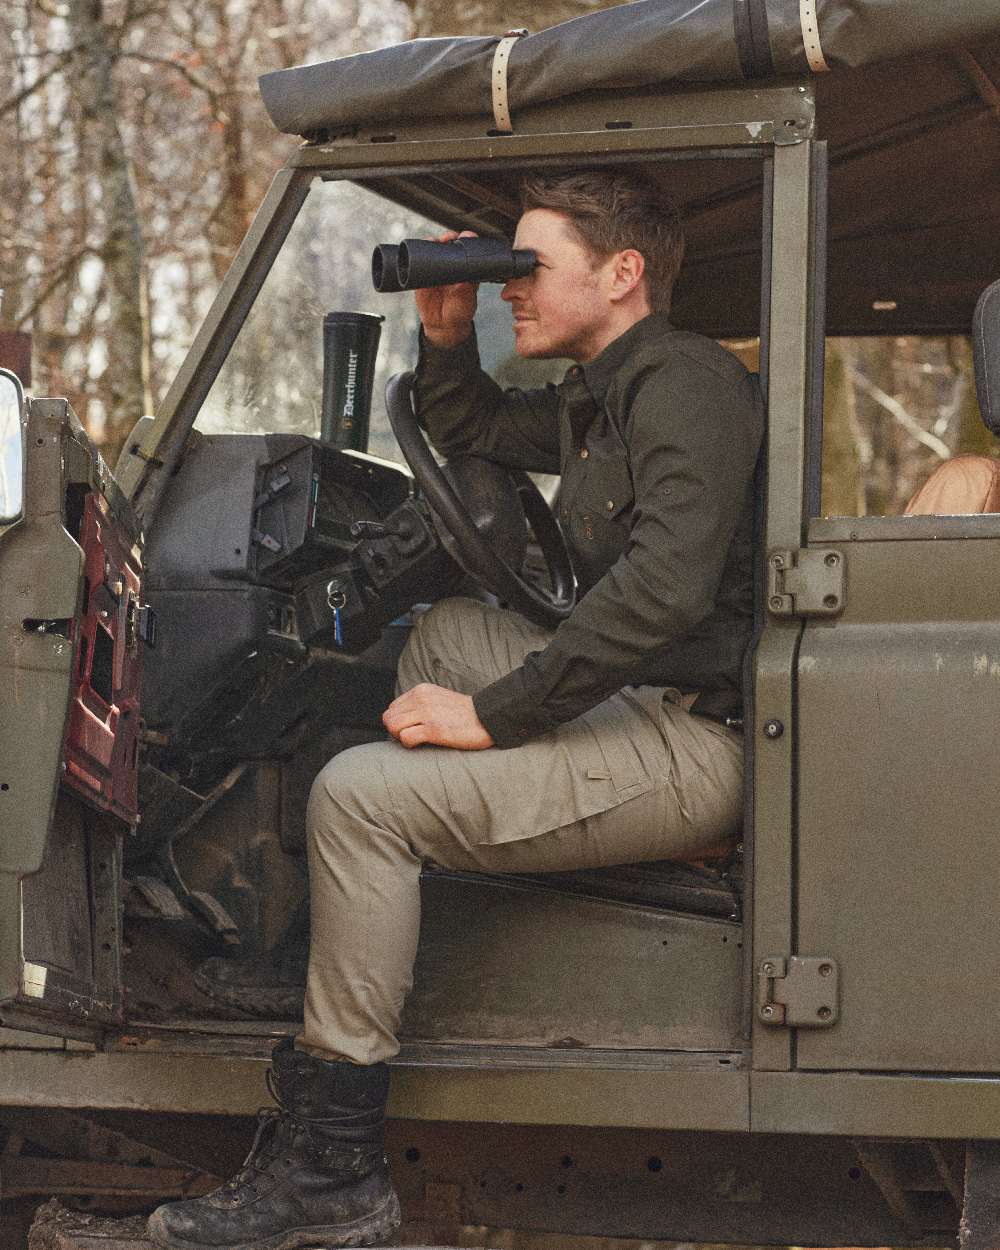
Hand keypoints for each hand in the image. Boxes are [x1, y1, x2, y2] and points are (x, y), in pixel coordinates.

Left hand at [383, 683, 493, 749]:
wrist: (488, 717)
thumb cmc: (464, 714)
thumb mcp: (438, 699)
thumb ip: (420, 704)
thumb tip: (403, 721)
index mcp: (421, 690)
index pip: (392, 708)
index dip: (399, 722)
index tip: (413, 728)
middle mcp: (421, 699)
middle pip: (389, 717)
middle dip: (396, 731)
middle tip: (412, 737)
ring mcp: (427, 713)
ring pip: (393, 726)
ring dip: (400, 737)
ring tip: (416, 740)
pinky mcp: (434, 729)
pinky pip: (405, 738)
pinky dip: (410, 744)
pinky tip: (423, 743)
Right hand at [414, 231, 478, 347]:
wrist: (443, 325)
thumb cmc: (459, 312)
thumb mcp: (465, 302)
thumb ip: (465, 291)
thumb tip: (463, 281)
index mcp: (466, 271)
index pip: (467, 251)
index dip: (467, 241)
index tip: (467, 236)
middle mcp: (452, 267)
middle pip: (450, 246)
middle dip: (449, 237)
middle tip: (449, 237)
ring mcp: (437, 270)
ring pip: (435, 250)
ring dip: (435, 242)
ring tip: (435, 241)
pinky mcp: (423, 276)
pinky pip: (420, 261)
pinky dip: (419, 253)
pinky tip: (422, 247)